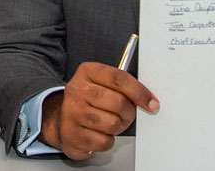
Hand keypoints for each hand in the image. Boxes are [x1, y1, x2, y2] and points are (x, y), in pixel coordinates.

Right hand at [41, 62, 158, 159]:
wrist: (62, 119)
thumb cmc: (89, 101)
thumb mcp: (102, 84)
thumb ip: (122, 85)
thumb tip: (148, 98)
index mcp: (87, 72)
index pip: (118, 78)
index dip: (139, 92)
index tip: (152, 103)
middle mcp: (77, 90)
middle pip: (118, 102)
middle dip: (129, 113)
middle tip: (125, 115)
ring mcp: (72, 112)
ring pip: (113, 123)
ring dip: (117, 127)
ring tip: (110, 123)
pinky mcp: (72, 134)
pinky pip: (104, 141)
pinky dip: (107, 140)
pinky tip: (99, 133)